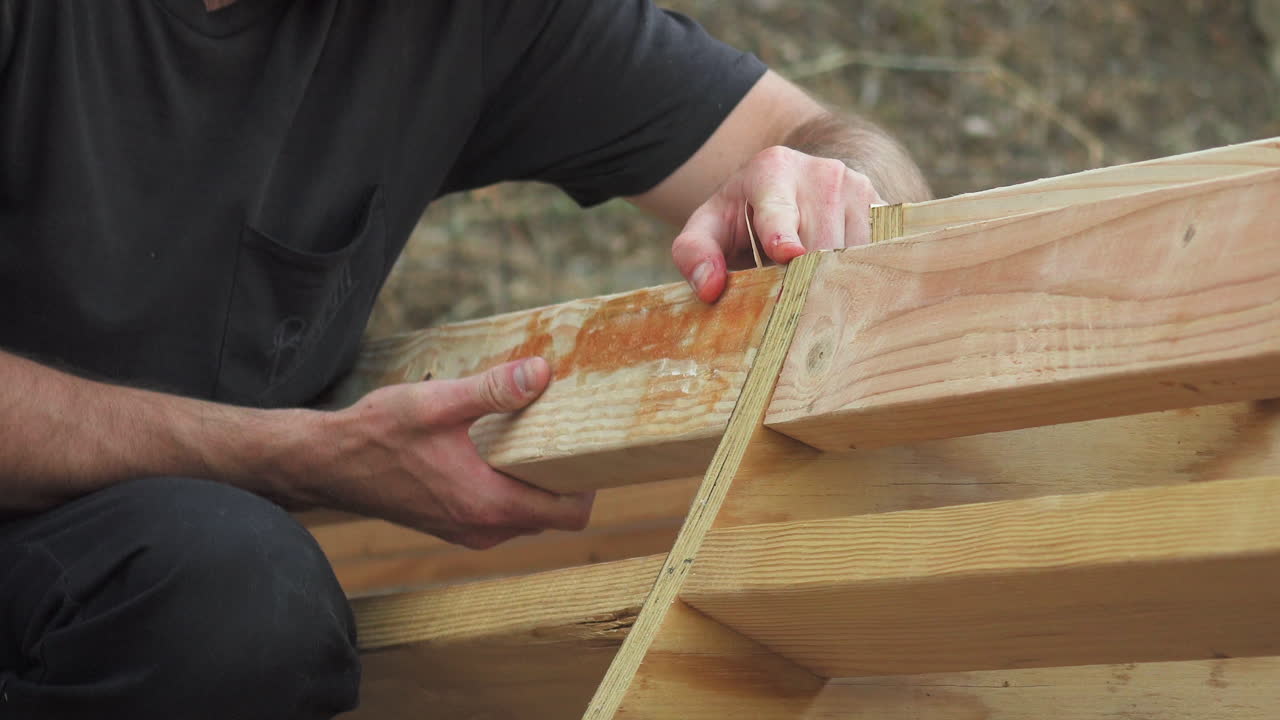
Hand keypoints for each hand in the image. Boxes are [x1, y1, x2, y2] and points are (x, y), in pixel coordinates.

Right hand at [297, 357, 592, 548]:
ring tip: (535, 434)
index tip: (590, 446)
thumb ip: (493, 390)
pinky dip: (511, 485)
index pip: (570, 514)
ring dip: (536, 480)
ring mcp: (468, 531)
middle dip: (566, 476)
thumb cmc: (377, 434)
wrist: (327, 464)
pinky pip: (502, 512)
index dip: (589, 483)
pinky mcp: (454, 524)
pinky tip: (501, 447)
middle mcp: (484, 528)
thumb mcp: (437, 403)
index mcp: (489, 504)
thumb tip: (542, 373)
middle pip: (553, 513)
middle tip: (566, 430)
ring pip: (527, 514)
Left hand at [671, 146, 883, 302]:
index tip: (788, 256)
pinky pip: (878, 253)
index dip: (783, 236)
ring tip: (811, 297)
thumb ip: (694, 253)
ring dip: (833, 282)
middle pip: (818, 244)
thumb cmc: (740, 217)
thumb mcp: (706, 229)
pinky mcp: (882, 206)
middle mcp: (821, 172)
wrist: (784, 186)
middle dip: (803, 280)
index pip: (779, 210)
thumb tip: (710, 288)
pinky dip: (859, 276)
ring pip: (853, 252)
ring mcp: (857, 186)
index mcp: (772, 170)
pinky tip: (840, 288)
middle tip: (789, 309)